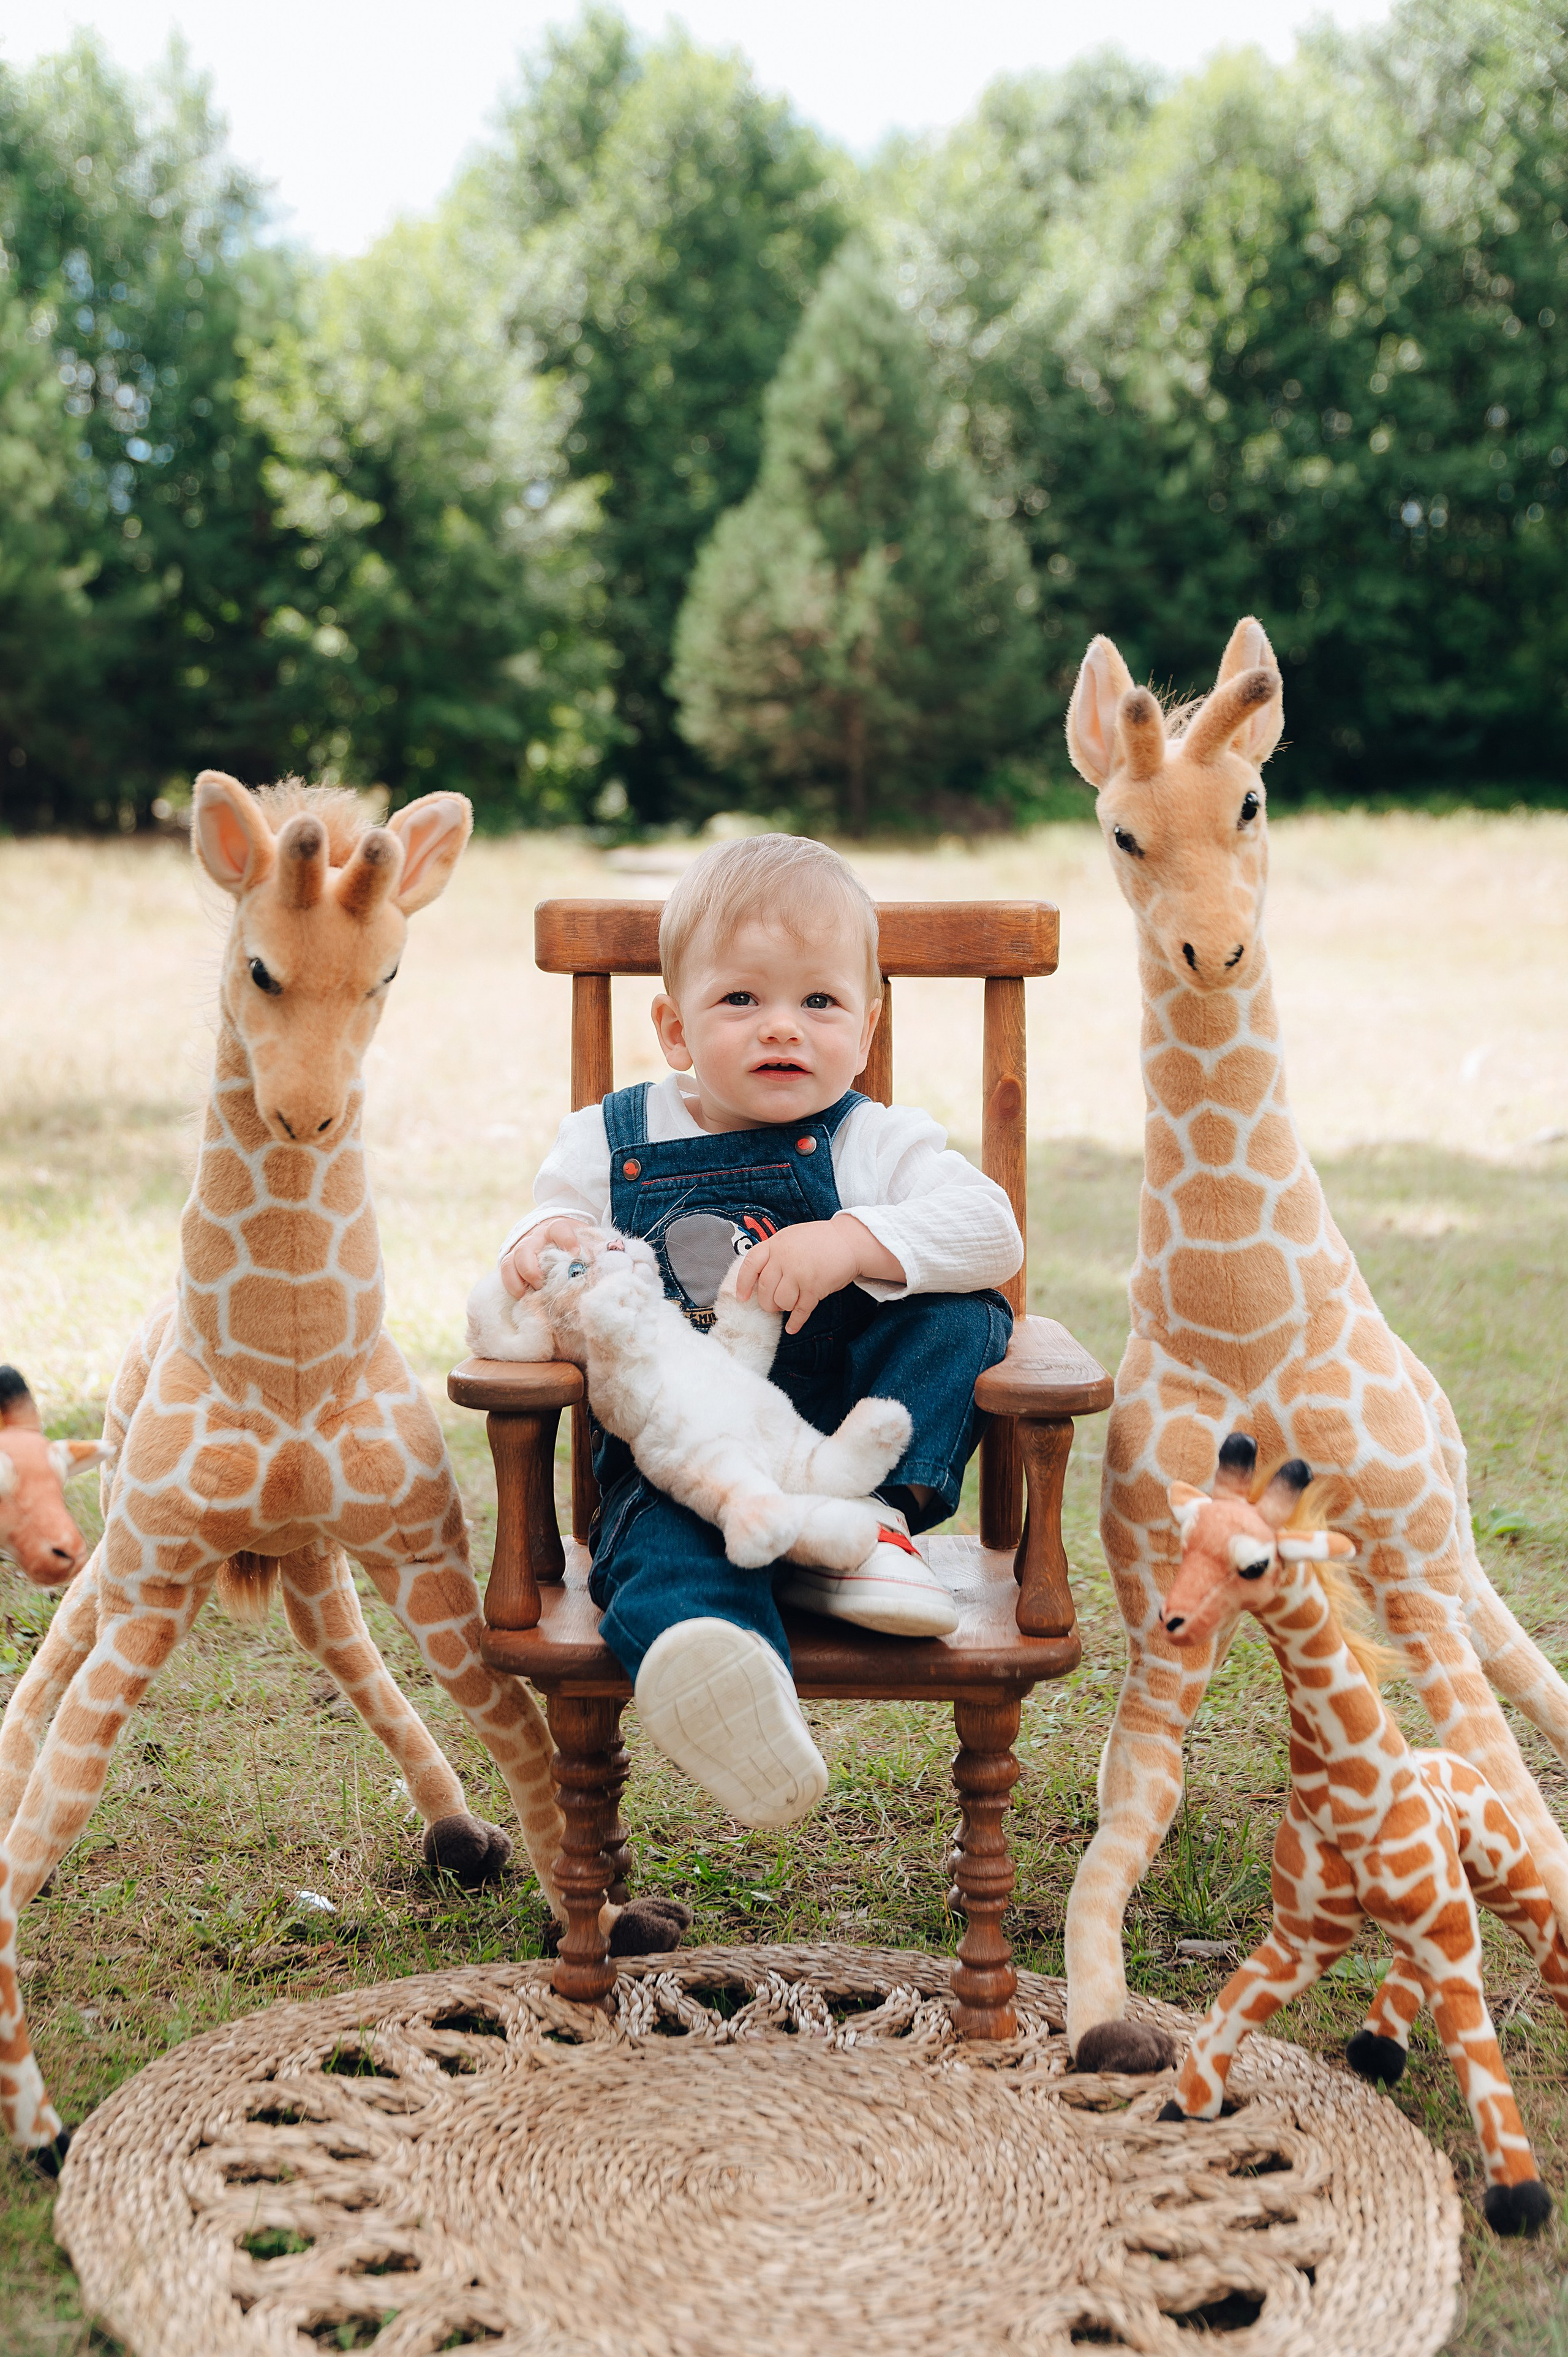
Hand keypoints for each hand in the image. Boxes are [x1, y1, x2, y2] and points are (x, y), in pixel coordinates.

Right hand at [499, 1217, 602, 1297]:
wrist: (549, 1233)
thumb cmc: (572, 1242)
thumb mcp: (583, 1240)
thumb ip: (593, 1250)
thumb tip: (611, 1267)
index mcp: (555, 1229)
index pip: (559, 1230)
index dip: (566, 1241)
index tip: (576, 1254)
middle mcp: (534, 1238)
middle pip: (526, 1249)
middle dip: (532, 1269)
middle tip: (541, 1284)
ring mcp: (520, 1250)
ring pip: (510, 1262)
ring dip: (518, 1279)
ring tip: (527, 1295)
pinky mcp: (511, 1262)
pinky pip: (505, 1272)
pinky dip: (511, 1285)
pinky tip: (520, 1297)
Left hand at [733, 1216, 903, 1334]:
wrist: (849, 1241)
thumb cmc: (820, 1240)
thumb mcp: (791, 1237)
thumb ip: (774, 1252)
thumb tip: (759, 1276)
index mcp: (776, 1244)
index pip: (750, 1265)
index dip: (743, 1283)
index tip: (742, 1296)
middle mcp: (784, 1259)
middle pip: (764, 1289)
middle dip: (766, 1302)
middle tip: (772, 1304)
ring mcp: (799, 1273)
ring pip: (780, 1301)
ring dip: (783, 1307)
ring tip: (789, 1304)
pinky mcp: (814, 1288)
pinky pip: (800, 1311)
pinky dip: (795, 1322)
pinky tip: (792, 1327)